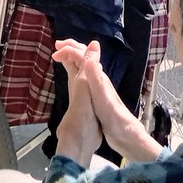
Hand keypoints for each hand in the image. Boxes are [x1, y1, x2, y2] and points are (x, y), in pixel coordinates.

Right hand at [53, 40, 161, 162]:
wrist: (127, 135)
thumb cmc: (115, 120)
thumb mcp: (104, 101)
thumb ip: (97, 80)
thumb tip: (89, 57)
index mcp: (98, 78)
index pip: (83, 55)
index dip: (69, 50)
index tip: (55, 53)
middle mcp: (99, 79)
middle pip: (85, 56)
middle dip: (71, 48)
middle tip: (57, 47)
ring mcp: (98, 88)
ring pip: (84, 66)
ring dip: (73, 58)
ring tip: (61, 57)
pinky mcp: (97, 97)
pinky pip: (84, 77)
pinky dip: (76, 70)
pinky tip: (73, 76)